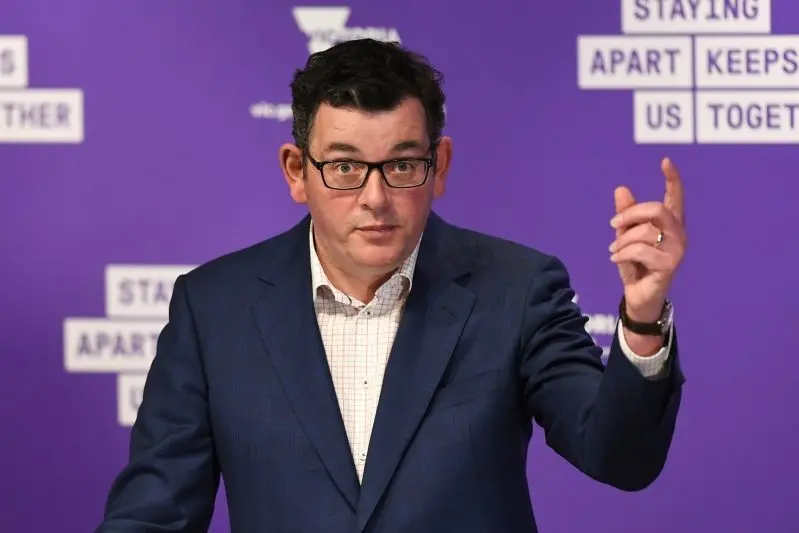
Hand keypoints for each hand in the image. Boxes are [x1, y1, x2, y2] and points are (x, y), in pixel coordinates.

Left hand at [609, 157, 685, 322]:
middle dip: (631, 214)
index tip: (665, 161)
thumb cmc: (636, 265)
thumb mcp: (626, 237)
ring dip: (623, 240)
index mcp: (670, 224)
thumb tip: (621, 189)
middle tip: (613, 224)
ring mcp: (677, 250)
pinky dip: (623, 253)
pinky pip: (641, 250)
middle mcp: (679, 234)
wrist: (638, 296)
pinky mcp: (669, 266)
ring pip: (645, 232)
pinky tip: (616, 260)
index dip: (673, 179)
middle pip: (657, 210)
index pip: (675, 197)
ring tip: (614, 250)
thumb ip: (626, 215)